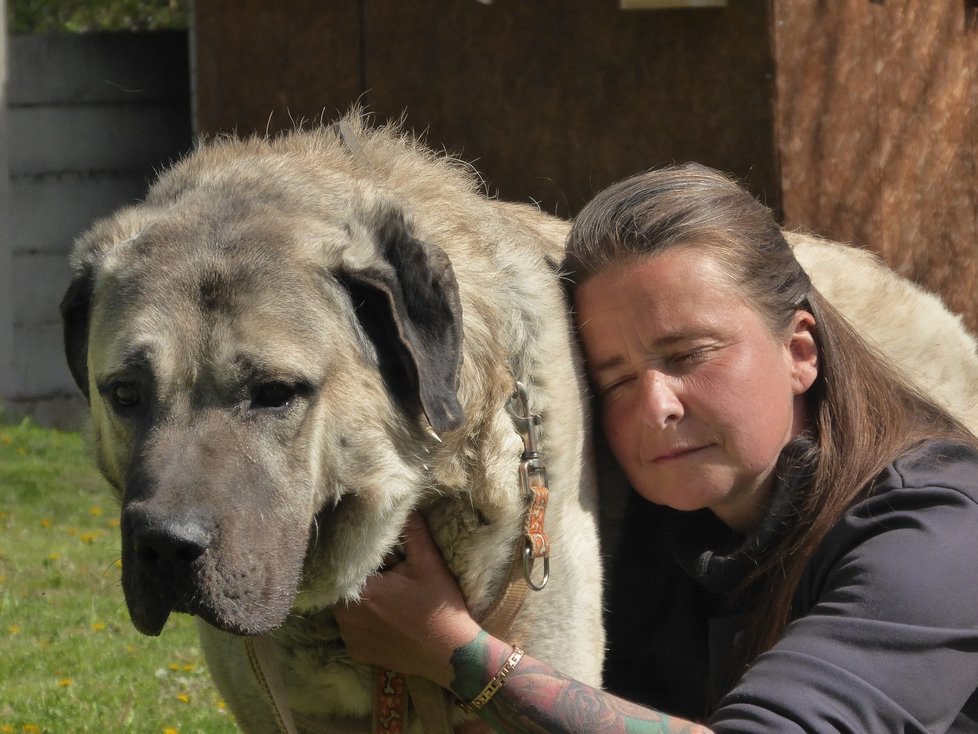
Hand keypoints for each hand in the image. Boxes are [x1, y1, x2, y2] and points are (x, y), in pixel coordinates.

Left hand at [334, 511, 483, 687]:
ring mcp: (351, 638)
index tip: (370, 553)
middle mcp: (347, 618)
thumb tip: (406, 506)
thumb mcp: (429, 564)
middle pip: (343, 587)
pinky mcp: (359, 653)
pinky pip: (351, 630)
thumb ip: (414, 533)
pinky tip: (383, 618)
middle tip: (380, 573)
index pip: (346, 566)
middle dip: (358, 579)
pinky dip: (362, 623)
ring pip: (345, 609)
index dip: (356, 558)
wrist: (451, 654)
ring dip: (358, 601)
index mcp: (362, 592)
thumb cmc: (440, 607)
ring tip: (383, 595)